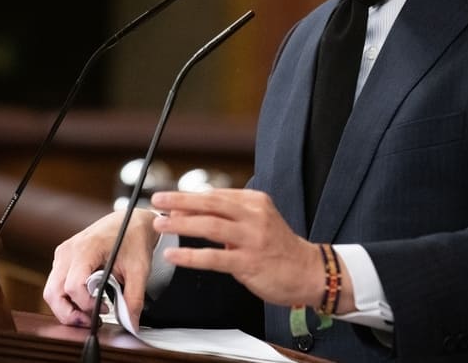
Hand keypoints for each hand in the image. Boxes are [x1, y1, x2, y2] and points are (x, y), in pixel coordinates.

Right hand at [42, 208, 157, 328]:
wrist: (131, 221)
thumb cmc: (134, 239)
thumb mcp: (140, 269)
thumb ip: (134, 298)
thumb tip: (131, 323)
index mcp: (86, 249)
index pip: (73, 286)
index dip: (86, 305)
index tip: (105, 309)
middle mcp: (68, 251)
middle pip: (53, 293)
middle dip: (69, 314)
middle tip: (90, 321)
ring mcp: (63, 254)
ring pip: (51, 291)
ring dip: (67, 308)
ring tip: (89, 313)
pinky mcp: (63, 259)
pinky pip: (56, 284)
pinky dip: (66, 298)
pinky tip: (86, 300)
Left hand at [150, 189, 328, 308]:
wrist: (309, 272)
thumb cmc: (280, 248)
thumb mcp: (259, 221)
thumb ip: (232, 215)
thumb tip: (195, 209)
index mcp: (256, 202)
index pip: (216, 195)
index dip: (189, 196)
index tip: (169, 199)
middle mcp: (254, 216)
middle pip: (211, 203)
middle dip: (180, 201)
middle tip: (157, 200)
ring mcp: (252, 239)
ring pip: (210, 226)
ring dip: (182, 224)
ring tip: (161, 224)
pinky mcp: (250, 262)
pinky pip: (214, 258)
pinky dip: (191, 256)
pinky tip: (174, 255)